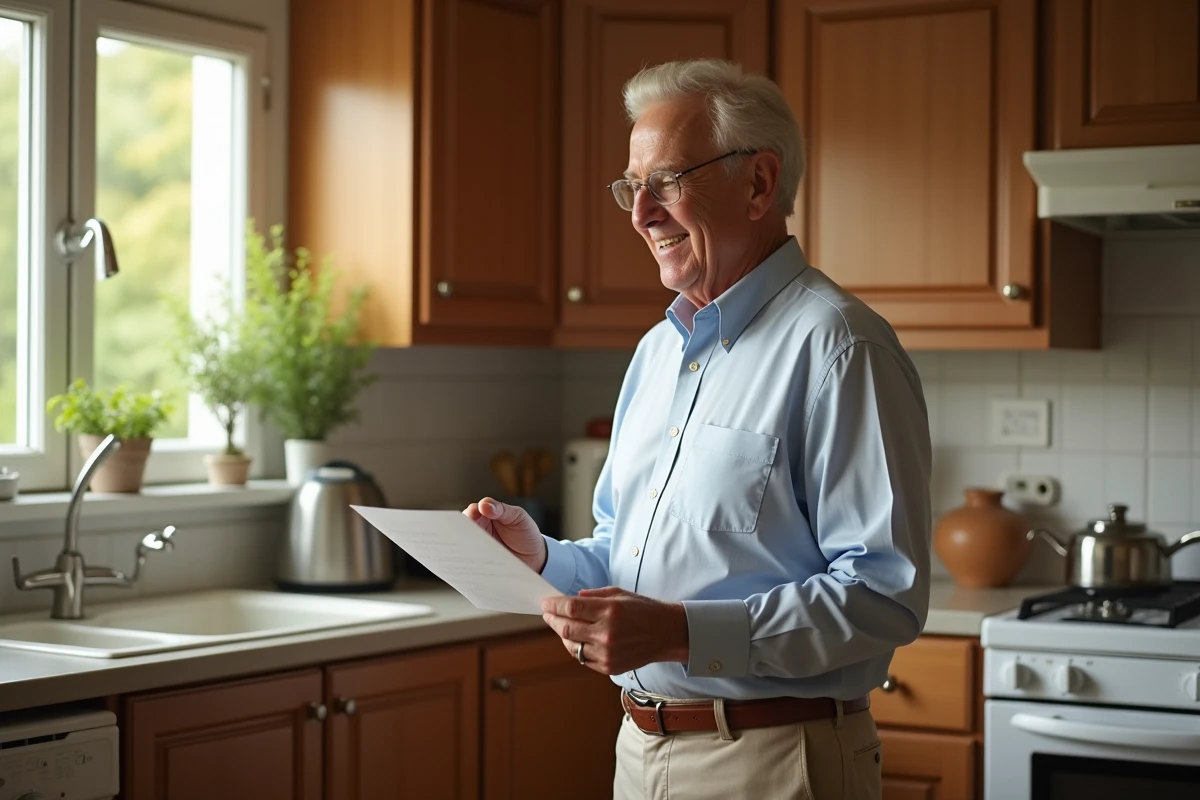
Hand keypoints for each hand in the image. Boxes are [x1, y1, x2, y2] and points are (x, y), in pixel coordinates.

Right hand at [463, 497, 547, 572]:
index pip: (472, 512)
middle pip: (463, 530)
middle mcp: (478, 530)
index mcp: (485, 515)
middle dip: (462, 532)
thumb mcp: (517, 517)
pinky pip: (471, 563)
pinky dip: (471, 564)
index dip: (471, 513)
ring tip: (469, 552)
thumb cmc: (525, 533)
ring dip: (465, 550)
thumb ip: (501, 510)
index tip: (473, 514)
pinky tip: (474, 567)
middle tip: (466, 534)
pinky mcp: (480, 563)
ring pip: (464, 547)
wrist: (535, 557)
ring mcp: (477, 548)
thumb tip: (484, 505)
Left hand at [541, 587, 688, 674]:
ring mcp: (607, 653)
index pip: (571, 608)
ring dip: (563, 635)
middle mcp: (607, 633)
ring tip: (562, 626)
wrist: (666, 634)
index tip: (545, 603)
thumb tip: (570, 598)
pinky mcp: (609, 667)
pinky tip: (578, 639)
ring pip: (571, 646)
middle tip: (547, 614)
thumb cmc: (643, 610)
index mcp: (610, 611)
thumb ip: (593, 595)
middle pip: (567, 628)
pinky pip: (582, 658)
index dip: (554, 605)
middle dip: (552, 619)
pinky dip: (576, 648)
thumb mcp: (620, 594)